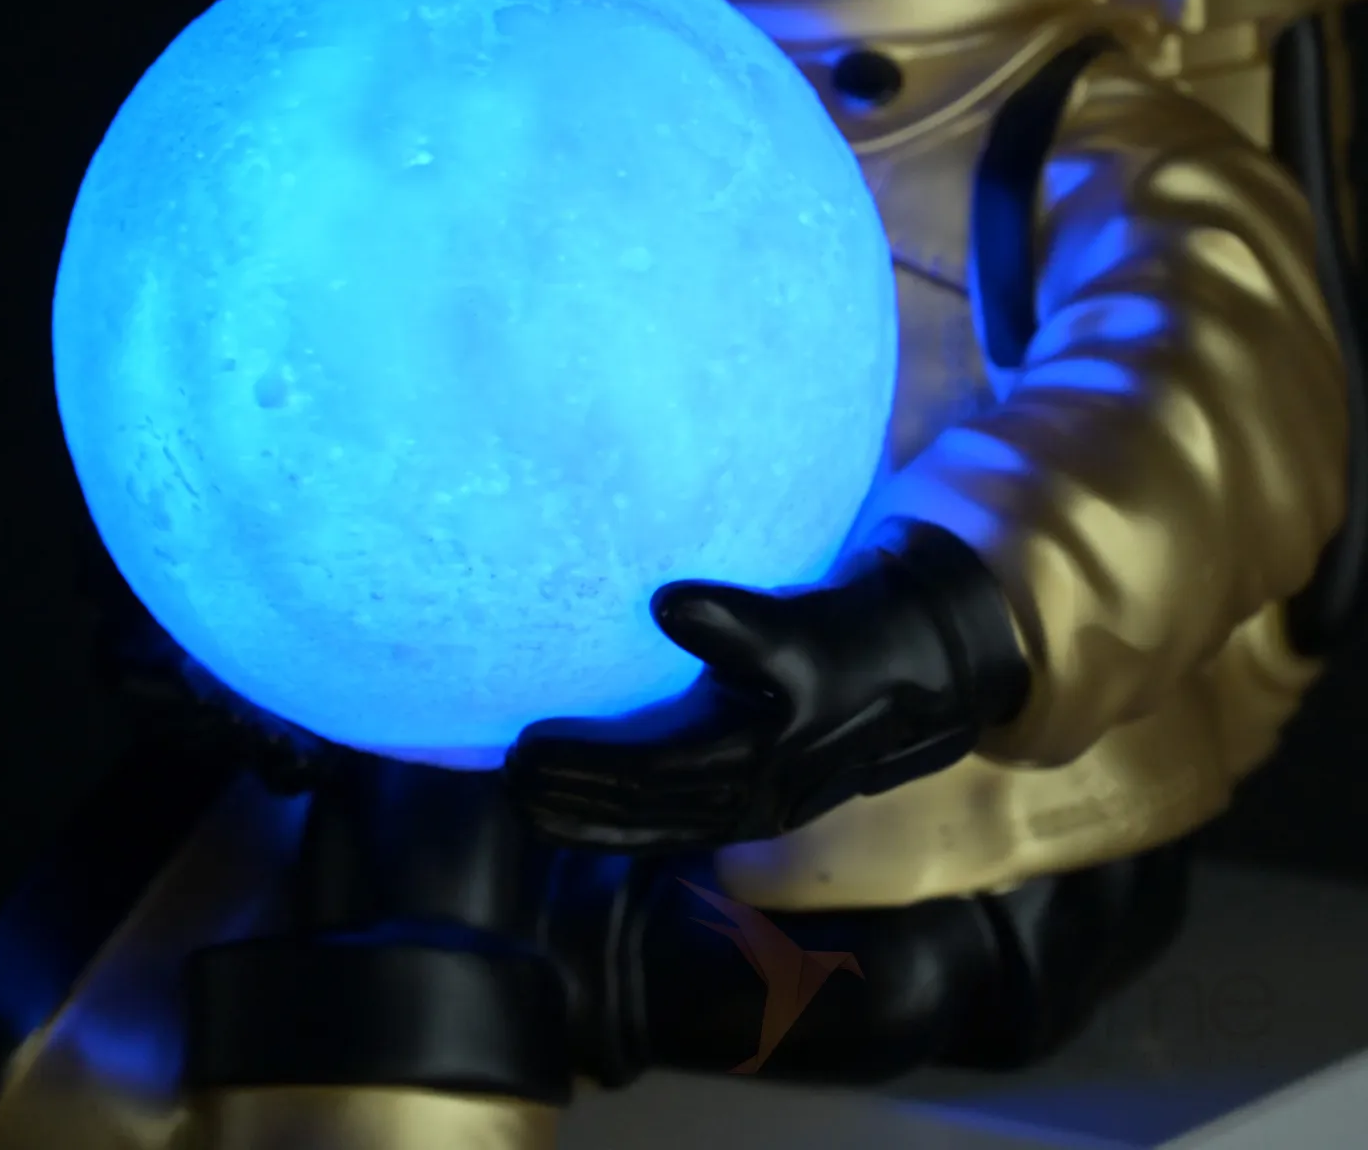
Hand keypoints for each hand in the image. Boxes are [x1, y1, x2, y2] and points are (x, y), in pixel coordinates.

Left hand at [504, 520, 1028, 851]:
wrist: (921, 672)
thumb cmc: (856, 642)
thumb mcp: (803, 627)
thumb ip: (735, 623)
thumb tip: (665, 604)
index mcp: (758, 762)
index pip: (650, 774)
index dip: (584, 768)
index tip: (523, 750)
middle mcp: (750, 797)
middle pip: (644, 811)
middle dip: (573, 801)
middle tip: (509, 781)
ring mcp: (750, 803)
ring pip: (656, 824)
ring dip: (590, 817)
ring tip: (527, 802)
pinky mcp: (750, 793)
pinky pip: (674, 817)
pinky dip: (625, 816)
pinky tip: (587, 807)